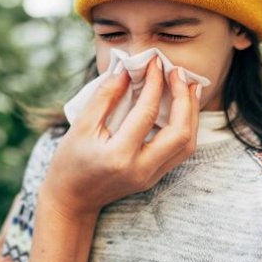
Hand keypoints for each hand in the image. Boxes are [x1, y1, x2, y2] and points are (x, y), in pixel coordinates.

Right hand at [39, 57, 200, 217]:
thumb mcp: (81, 126)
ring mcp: (151, 176)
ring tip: (188, 86)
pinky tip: (182, 108)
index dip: (155, 83)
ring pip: (187, 144)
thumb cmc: (70, 161)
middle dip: (184, 98)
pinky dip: (186, 126)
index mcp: (119, 156)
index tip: (155, 62)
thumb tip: (126, 71)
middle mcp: (141, 169)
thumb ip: (104, 96)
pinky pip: (180, 150)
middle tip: (177, 72)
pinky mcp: (154, 177)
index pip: (147, 113)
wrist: (72, 199)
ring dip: (191, 113)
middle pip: (180, 132)